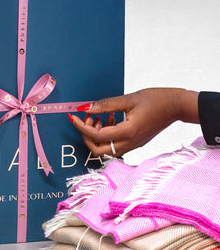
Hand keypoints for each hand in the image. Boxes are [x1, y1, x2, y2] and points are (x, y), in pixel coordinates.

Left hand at [68, 88, 198, 155]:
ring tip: (100, 117)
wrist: (177, 106)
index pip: (96, 135)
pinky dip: (106, 135)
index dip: (81, 126)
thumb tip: (86, 108)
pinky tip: (111, 119)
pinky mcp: (135, 143)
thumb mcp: (129, 99)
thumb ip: (105, 105)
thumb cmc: (157, 99)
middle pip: (97, 150)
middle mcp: (129, 143)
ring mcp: (133, 145)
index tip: (73, 117)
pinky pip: (114, 145)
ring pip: (105, 149)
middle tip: (88, 118)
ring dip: (97, 135)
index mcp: (128, 132)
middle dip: (87, 135)